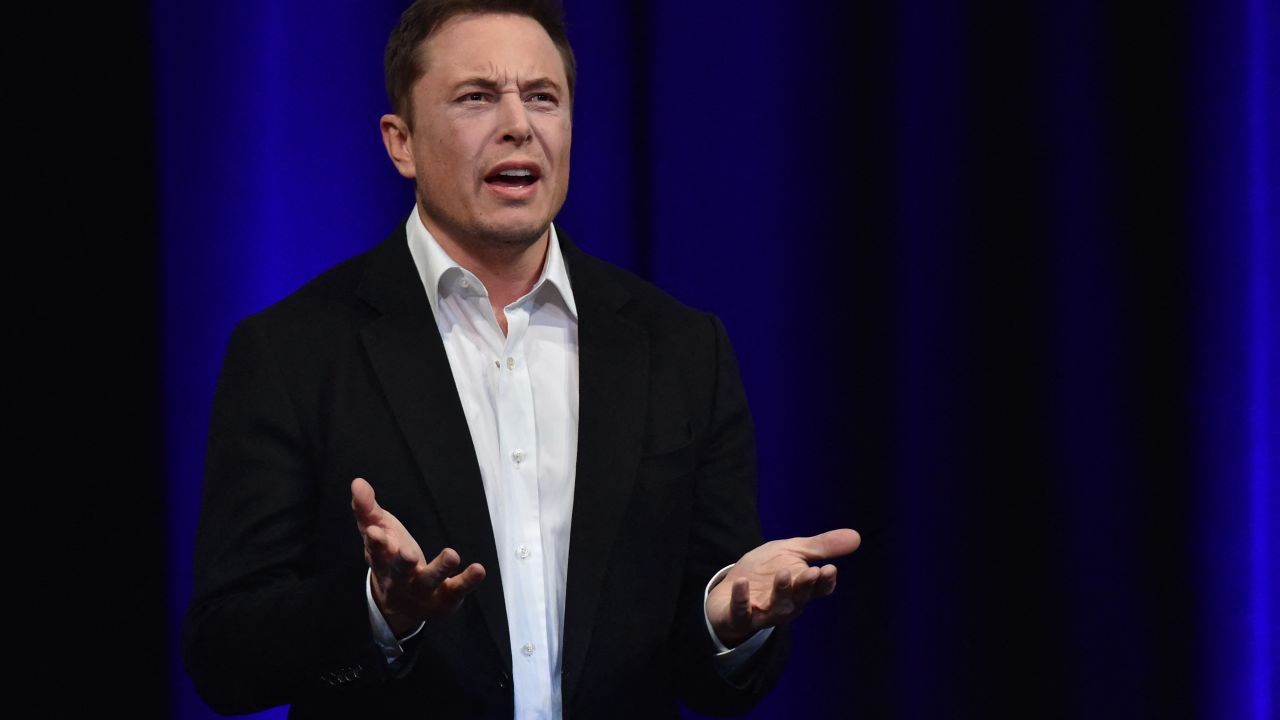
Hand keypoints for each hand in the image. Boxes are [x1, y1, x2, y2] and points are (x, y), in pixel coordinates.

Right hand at [351, 478, 485, 635]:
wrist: (401, 607)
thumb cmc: (389, 559)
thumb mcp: (378, 533)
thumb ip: (367, 510)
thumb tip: (357, 482)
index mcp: (382, 562)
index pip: (376, 554)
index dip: (376, 544)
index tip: (374, 533)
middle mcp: (399, 581)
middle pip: (399, 573)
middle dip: (402, 563)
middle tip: (408, 553)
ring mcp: (422, 593)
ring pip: (429, 582)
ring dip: (440, 569)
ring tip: (452, 554)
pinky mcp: (444, 599)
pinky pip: (456, 590)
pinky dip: (467, 581)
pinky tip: (479, 569)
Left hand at [705, 528, 860, 646]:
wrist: (730, 589)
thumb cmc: (766, 571)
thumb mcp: (792, 552)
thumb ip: (821, 547)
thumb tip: (857, 536)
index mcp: (802, 589)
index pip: (819, 589)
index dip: (825, 581)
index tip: (829, 569)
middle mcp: (787, 604)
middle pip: (800, 597)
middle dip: (806, 585)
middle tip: (812, 571)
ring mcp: (764, 612)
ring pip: (777, 608)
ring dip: (781, 592)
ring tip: (783, 574)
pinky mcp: (740, 616)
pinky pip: (741, 610)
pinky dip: (742, 598)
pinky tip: (742, 582)